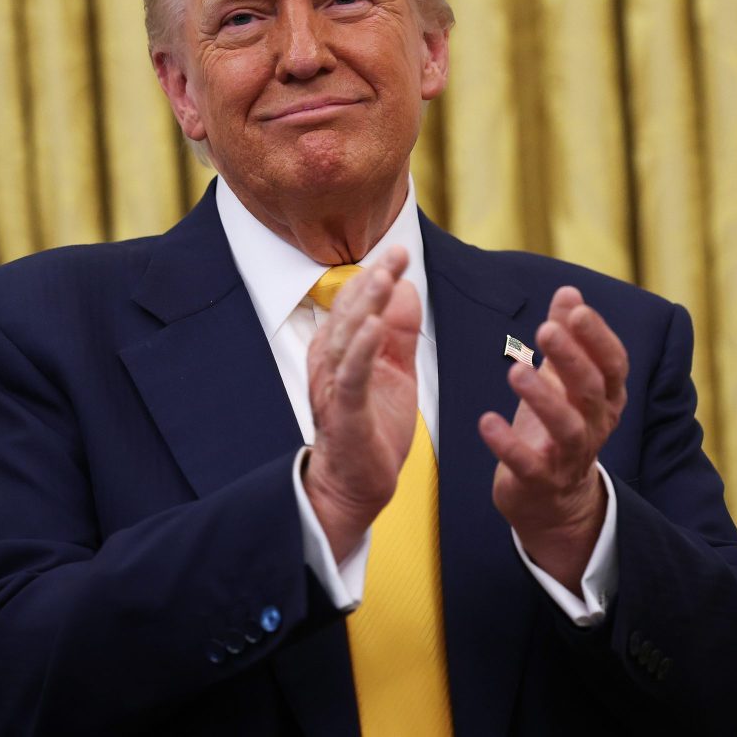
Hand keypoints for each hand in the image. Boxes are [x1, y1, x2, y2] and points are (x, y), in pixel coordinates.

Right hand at [302, 247, 421, 560]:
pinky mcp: (346, 413)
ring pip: (348, 338)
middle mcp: (330, 363)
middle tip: (397, 252)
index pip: (356, 304)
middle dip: (374, 280)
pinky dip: (363, 349)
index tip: (399, 252)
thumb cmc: (374, 426)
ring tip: (384, 277)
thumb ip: (400, 332)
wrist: (357, 485)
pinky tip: (377, 327)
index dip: (376, 276)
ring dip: (366, 306)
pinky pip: (352, 376)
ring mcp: (335, 387)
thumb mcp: (395, 371)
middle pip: (350, 313)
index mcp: (340, 350)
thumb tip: (406, 288)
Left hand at [478, 286, 627, 593]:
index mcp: (605, 399)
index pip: (614, 364)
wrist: (552, 501)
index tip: (577, 310)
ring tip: (516, 371)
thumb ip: (567, 337)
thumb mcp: (563, 381)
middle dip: (572, 359)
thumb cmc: (555, 428)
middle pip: (592, 391)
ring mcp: (569, 457)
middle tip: (546, 329)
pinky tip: (487, 421)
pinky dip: (508, 444)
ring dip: (543, 398)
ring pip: (567, 428)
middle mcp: (594, 426)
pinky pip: (528, 465)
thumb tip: (569, 292)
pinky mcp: (540, 482)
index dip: (598, 337)